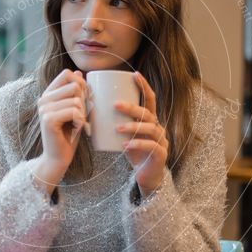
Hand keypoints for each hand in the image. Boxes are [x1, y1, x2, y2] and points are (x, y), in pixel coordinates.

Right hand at [34, 69, 88, 192]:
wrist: (58, 158)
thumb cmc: (68, 135)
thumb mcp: (75, 110)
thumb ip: (75, 92)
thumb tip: (78, 72)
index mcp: (48, 94)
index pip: (67, 74)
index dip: (81, 83)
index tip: (84, 98)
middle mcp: (43, 99)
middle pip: (75, 86)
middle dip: (84, 101)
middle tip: (80, 117)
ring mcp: (44, 109)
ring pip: (77, 100)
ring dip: (83, 114)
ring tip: (76, 125)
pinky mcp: (48, 119)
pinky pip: (74, 111)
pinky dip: (80, 121)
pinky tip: (75, 129)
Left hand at [115, 72, 168, 198]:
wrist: (146, 177)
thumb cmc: (133, 153)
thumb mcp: (124, 136)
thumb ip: (113, 123)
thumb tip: (89, 109)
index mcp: (151, 120)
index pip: (150, 99)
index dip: (144, 87)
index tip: (134, 74)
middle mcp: (158, 128)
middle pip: (148, 113)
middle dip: (132, 108)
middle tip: (116, 105)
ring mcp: (161, 141)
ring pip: (150, 129)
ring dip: (133, 127)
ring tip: (118, 128)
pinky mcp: (160, 155)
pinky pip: (151, 147)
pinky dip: (137, 145)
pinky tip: (124, 146)